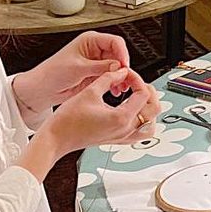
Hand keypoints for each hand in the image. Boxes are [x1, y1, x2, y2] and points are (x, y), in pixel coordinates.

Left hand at [13, 31, 130, 114]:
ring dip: (121, 77)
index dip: (122, 54)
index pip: (115, 42)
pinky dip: (115, 83)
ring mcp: (96, 63)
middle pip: (119, 54)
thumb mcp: (78, 68)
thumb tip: (118, 66)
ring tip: (121, 88)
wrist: (42, 89)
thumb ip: (101, 66)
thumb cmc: (52, 73)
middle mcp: (95, 50)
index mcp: (90, 41)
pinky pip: (112, 77)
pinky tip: (115, 91)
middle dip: (123, 68)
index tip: (124, 67)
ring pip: (117, 67)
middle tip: (125, 79)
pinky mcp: (96, 74)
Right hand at [39, 68, 163, 156]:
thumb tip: (120, 71)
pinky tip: (132, 111)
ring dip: (149, 109)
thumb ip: (109, 78)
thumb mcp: (90, 92)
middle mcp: (125, 130)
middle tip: (134, 83)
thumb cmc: (68, 121)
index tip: (126, 74)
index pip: (143, 93)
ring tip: (137, 97)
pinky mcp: (117, 140)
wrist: (56, 138)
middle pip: (154, 109)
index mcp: (122, 118)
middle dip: (148, 92)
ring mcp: (122, 137)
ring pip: (151, 125)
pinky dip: (142, 122)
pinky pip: (140, 134)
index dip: (136, 79)